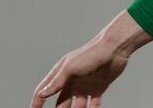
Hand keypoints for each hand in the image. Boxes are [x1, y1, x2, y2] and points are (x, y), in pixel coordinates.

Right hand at [31, 11, 149, 107]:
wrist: (115, 49)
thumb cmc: (91, 54)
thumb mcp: (70, 67)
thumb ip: (57, 82)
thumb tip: (42, 94)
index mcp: (61, 74)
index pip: (44, 90)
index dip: (37, 103)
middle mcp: (71, 81)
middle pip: (61, 102)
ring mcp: (84, 86)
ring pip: (76, 106)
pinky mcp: (98, 88)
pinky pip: (92, 105)